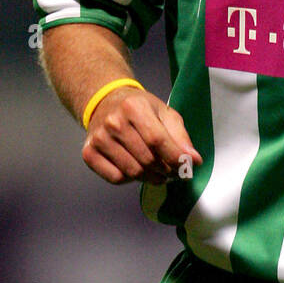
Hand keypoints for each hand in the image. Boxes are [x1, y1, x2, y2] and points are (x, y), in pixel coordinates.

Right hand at [82, 87, 200, 184]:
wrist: (106, 103)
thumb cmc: (140, 109)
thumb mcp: (164, 113)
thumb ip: (181, 137)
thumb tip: (193, 160)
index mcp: (134, 107)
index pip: (158, 140)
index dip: (175, 158)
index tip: (187, 167)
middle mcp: (113, 122)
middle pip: (147, 159)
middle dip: (165, 170)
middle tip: (173, 171)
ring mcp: (99, 139)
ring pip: (133, 172)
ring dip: (151, 177)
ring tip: (158, 172)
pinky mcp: (89, 153)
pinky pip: (115, 178)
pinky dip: (130, 179)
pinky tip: (136, 168)